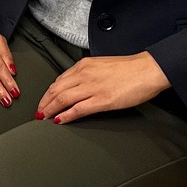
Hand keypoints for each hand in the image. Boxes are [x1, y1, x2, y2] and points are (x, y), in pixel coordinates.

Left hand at [36, 52, 167, 122]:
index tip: (44, 100)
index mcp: (84, 65)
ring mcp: (92, 88)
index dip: (48, 93)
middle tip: (38, 112)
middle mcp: (84, 74)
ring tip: (44, 118)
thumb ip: (87, 73)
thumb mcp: (102, 65)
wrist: (148, 69)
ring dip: (50, 110)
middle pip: (55, 90)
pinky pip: (77, 109)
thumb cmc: (130, 69)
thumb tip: (78, 85)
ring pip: (62, 100)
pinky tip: (60, 120)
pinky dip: (65, 116)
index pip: (58, 80)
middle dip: (44, 103)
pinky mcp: (102, 100)